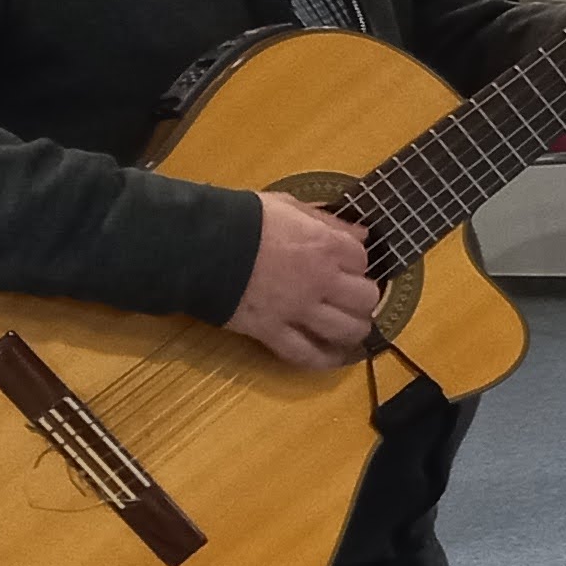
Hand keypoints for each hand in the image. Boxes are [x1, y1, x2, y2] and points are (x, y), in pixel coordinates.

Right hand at [225, 191, 378, 370]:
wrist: (201, 245)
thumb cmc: (243, 220)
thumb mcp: (288, 206)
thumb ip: (327, 221)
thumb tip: (360, 233)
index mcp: (326, 245)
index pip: (363, 259)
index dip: (356, 263)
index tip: (346, 265)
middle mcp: (320, 280)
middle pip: (365, 298)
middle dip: (362, 298)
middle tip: (352, 298)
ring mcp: (298, 309)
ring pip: (346, 330)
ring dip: (352, 330)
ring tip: (348, 328)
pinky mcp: (273, 332)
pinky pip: (307, 354)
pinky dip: (323, 359)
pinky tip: (331, 357)